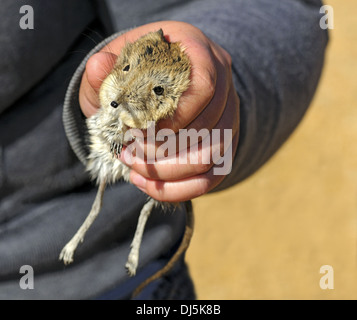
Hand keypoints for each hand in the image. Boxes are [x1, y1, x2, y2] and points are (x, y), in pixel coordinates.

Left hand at [79, 21, 239, 201]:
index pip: (203, 86)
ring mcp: (229, 116)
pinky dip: (180, 189)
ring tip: (134, 171)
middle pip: (208, 129)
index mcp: (199, 52)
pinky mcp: (226, 144)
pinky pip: (213, 177)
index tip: (138, 131)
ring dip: (168, 173)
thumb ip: (106, 69)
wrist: (162, 85)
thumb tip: (98, 65)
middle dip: (162, 152)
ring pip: (211, 158)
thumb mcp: (118, 66)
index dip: (174, 116)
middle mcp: (223, 84)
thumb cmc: (139, 75)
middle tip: (127, 155)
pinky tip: (149, 184)